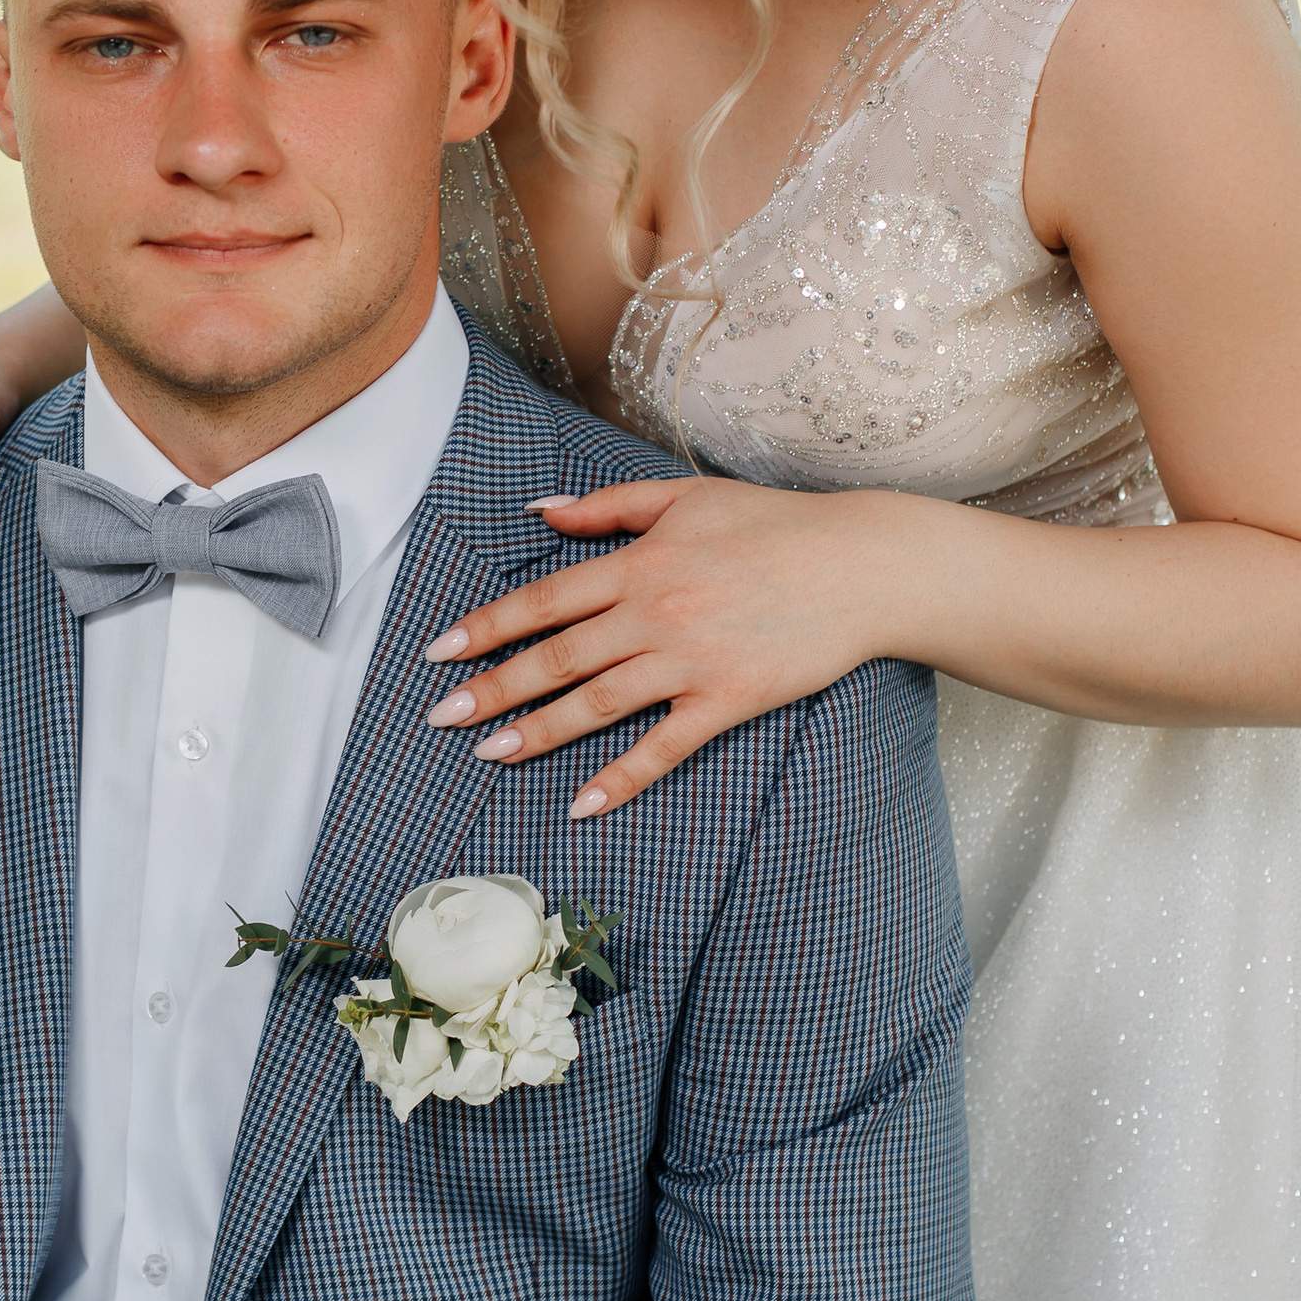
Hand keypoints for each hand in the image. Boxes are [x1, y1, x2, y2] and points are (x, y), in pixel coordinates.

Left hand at [421, 476, 905, 812]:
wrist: (860, 564)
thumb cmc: (774, 524)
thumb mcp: (685, 496)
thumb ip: (608, 505)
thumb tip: (540, 510)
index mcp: (640, 562)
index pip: (544, 599)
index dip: (488, 626)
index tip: (440, 651)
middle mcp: (654, 613)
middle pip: (557, 657)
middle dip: (493, 688)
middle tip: (442, 715)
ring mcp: (690, 661)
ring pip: (597, 703)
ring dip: (538, 731)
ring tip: (492, 754)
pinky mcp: (728, 700)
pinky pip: (663, 748)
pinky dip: (620, 777)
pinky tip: (582, 803)